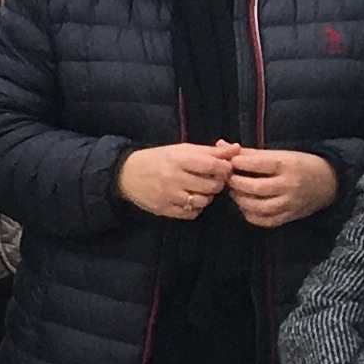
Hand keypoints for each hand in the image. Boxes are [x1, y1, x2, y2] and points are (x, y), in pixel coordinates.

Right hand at [116, 143, 233, 219]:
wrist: (126, 174)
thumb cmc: (159, 159)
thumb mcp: (182, 150)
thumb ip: (210, 151)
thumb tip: (236, 149)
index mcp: (178, 159)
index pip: (213, 166)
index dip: (225, 168)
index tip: (224, 168)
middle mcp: (173, 178)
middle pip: (211, 186)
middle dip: (217, 184)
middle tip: (212, 180)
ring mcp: (168, 195)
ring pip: (203, 202)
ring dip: (206, 197)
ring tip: (199, 190)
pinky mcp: (164, 209)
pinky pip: (191, 214)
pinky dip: (195, 208)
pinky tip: (189, 200)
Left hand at [222, 146, 336, 227]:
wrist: (329, 181)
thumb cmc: (299, 164)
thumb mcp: (279, 154)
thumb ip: (249, 152)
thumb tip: (220, 145)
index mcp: (287, 165)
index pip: (257, 164)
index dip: (238, 163)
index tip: (230, 162)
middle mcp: (289, 185)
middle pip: (255, 187)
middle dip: (236, 183)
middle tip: (228, 179)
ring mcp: (290, 203)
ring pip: (258, 207)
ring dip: (241, 200)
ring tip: (236, 192)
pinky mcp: (290, 216)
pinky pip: (265, 221)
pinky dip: (250, 215)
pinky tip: (246, 206)